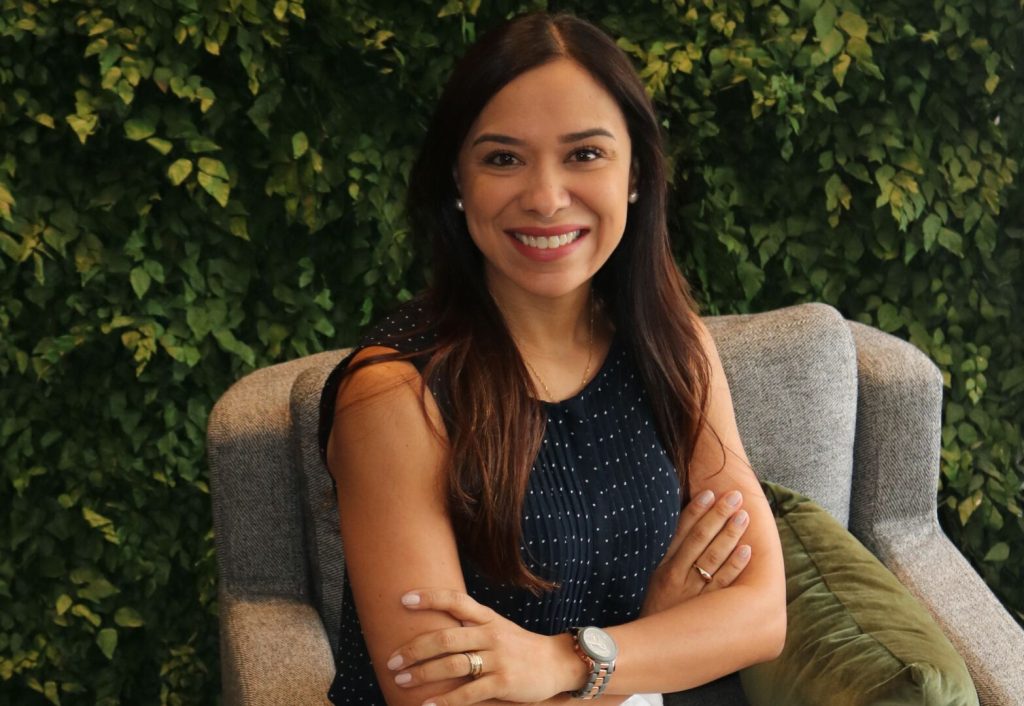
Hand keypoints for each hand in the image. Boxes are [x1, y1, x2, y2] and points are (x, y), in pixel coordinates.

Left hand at [386, 589, 576, 704]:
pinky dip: (445, 701)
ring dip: (422, 674)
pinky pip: (468, 693)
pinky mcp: (503, 682)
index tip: (403, 599)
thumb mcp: (497, 626)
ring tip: (401, 680)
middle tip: (392, 659)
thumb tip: (434, 624)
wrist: (556, 662)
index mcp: (487, 618)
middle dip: (414, 649)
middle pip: (445, 638)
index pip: (455, 601)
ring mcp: (497, 659)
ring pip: (452, 665)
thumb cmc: (519, 645)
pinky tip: (427, 705)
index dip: (429, 598)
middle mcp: (490, 634)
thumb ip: (471, 624)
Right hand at [640, 489, 751, 616]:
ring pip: (713, 558)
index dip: (695, 511)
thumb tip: (685, 529)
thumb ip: (667, 557)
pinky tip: (747, 550)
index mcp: (661, 567)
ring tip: (743, 516)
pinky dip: (735, 566)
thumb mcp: (651, 582)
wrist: (646, 650)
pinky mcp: (706, 611)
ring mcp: (692, 594)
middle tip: (734, 496)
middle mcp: (676, 576)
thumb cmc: (654, 611)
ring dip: (729, 535)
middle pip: (699, 539)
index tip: (709, 492)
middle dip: (717, 515)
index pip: (680, 532)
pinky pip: (723, 585)